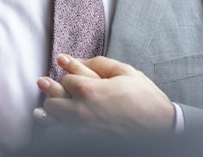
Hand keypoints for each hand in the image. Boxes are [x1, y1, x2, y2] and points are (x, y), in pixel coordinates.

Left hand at [35, 54, 174, 133]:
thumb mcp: (126, 72)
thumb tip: (77, 59)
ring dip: (50, 110)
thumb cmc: (145, 99)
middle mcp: (81, 111)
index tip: (66, 68)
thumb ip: (100, 63)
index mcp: (91, 89)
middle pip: (53, 99)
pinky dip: (55, 128)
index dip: (68, 73)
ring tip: (47, 106)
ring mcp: (81, 130)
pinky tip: (55, 123)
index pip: (66, 79)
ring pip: (52, 119)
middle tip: (43, 83)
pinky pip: (58, 136)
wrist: (159, 128)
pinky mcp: (84, 142)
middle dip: (52, 90)